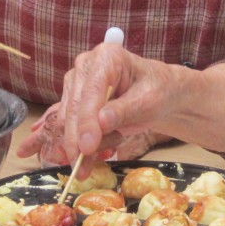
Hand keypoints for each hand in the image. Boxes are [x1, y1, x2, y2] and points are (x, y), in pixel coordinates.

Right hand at [53, 43, 224, 178]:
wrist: (158, 93)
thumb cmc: (158, 91)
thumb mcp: (149, 101)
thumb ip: (124, 110)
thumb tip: (101, 123)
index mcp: (107, 57)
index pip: (91, 91)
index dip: (87, 121)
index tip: (87, 147)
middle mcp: (86, 66)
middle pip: (73, 107)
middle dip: (76, 140)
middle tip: (81, 168)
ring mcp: (77, 82)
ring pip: (67, 120)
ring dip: (78, 145)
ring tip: (95, 160)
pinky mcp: (73, 99)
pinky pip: (70, 126)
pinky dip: (79, 144)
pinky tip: (90, 157)